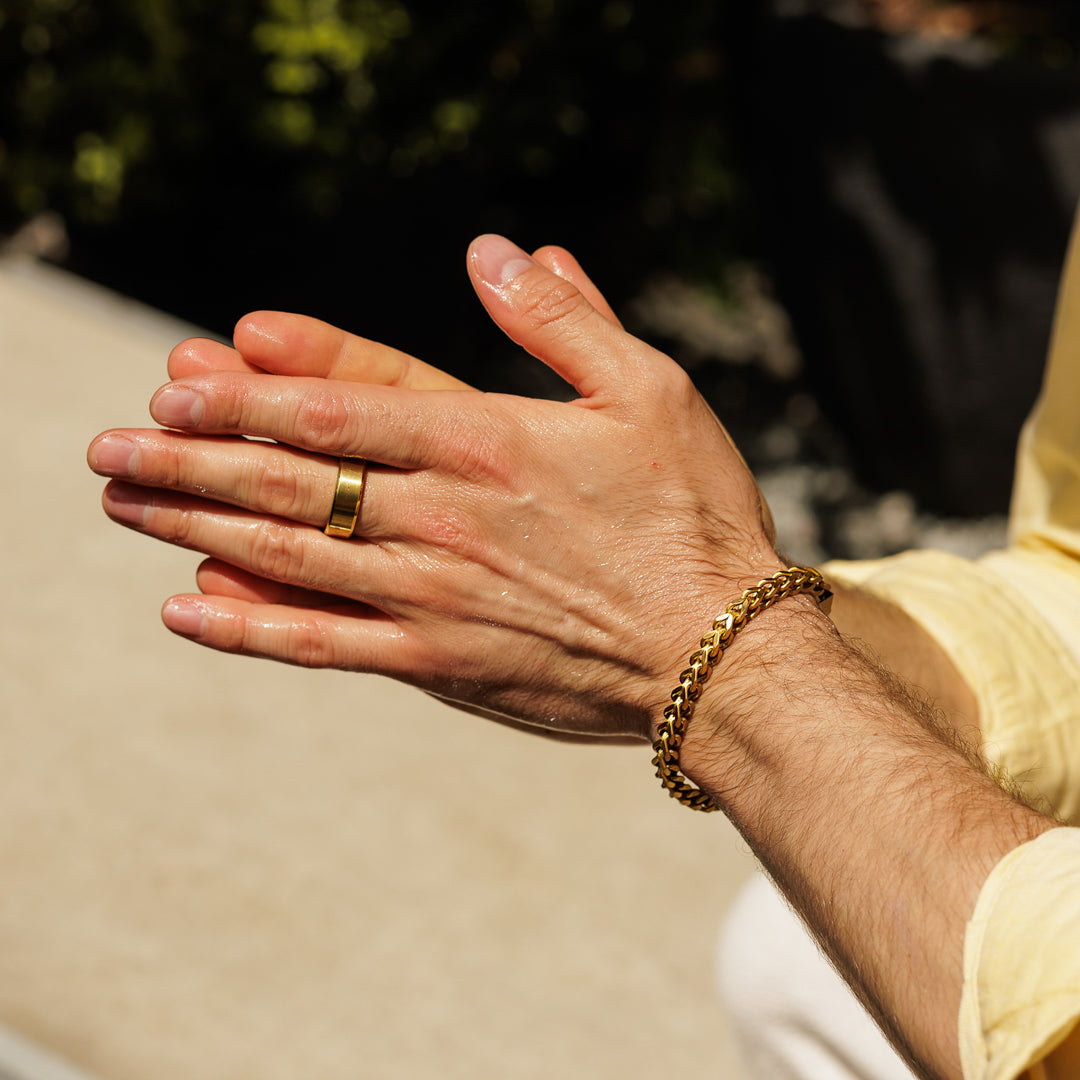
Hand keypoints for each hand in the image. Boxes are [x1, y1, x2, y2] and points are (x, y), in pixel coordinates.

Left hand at [88, 235, 779, 739]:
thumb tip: (501, 249)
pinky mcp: (439, 666)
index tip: (183, 377)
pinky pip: (325, 645)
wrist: (719, 653)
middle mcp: (444, 516)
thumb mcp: (650, 389)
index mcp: (489, 441)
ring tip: (119, 506)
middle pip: (292, 478)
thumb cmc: (694, 516)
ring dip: (194, 525)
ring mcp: (433, 596)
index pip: (343, 405)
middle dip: (192, 456)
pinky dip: (251, 626)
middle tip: (110, 443)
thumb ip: (566, 318)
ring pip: (289, 554)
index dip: (253, 389)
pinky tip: (187, 608)